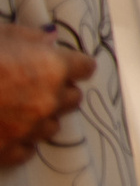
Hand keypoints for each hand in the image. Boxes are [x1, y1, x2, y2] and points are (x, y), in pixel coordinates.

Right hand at [0, 24, 94, 166]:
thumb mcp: (2, 34)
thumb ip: (31, 38)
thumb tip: (50, 40)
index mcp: (52, 68)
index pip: (86, 68)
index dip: (76, 66)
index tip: (67, 65)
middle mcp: (48, 101)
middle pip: (74, 99)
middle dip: (61, 92)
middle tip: (39, 85)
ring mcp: (29, 129)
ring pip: (52, 126)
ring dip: (42, 117)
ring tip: (19, 109)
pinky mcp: (8, 151)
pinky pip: (27, 150)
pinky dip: (21, 141)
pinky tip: (7, 130)